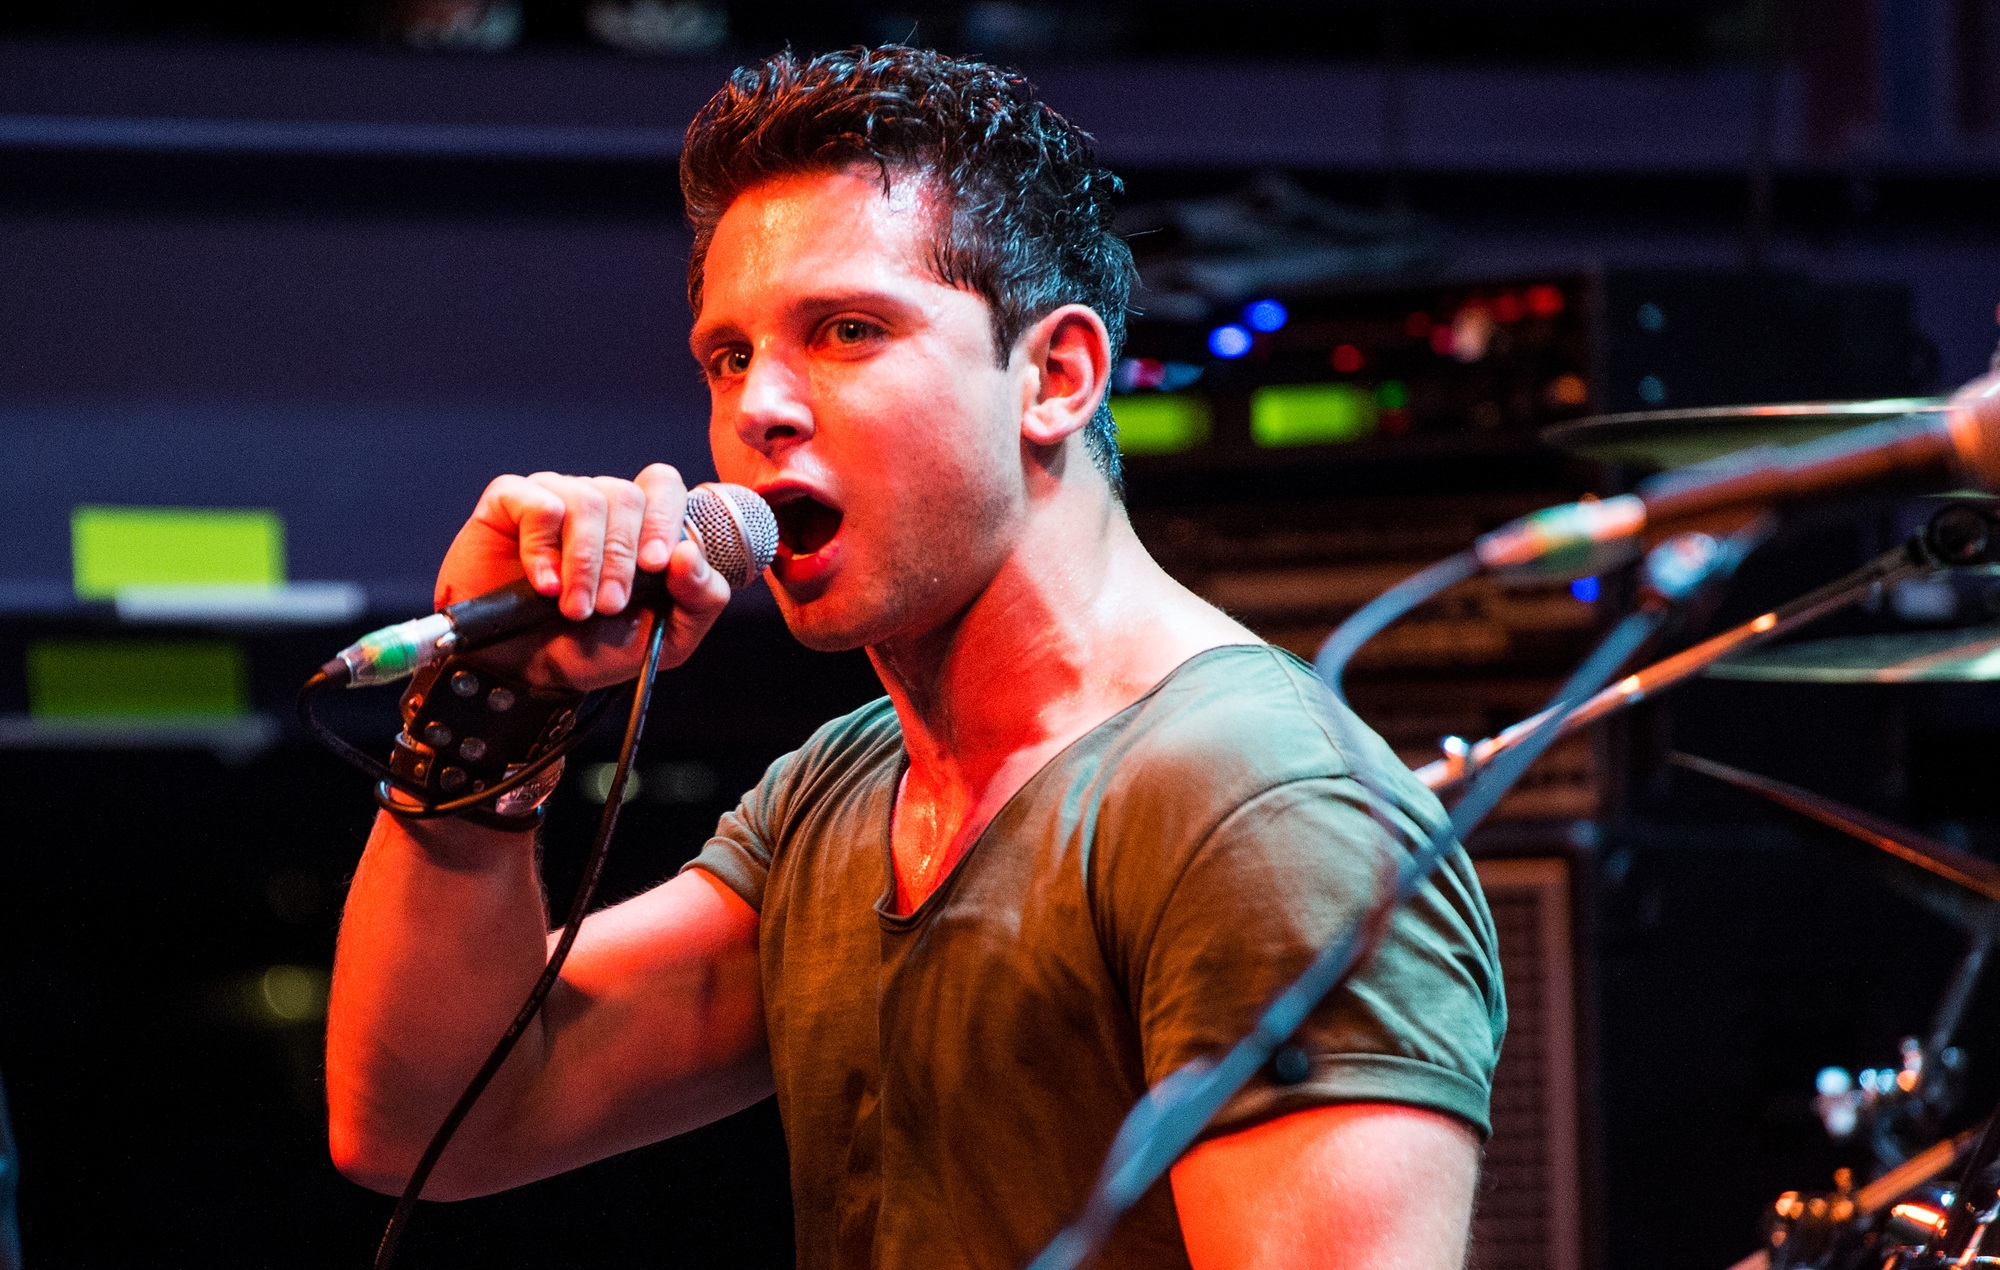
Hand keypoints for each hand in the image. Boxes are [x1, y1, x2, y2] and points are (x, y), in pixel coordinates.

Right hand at [434, 464, 731, 690]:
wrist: (531, 671)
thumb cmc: (598, 647)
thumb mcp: (666, 636)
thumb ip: (700, 598)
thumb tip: (690, 553)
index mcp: (641, 523)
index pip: (663, 485)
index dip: (665, 518)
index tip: (656, 564)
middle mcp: (600, 502)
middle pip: (627, 495)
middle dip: (621, 558)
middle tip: (610, 606)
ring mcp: (554, 496)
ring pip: (586, 501)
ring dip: (584, 563)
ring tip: (574, 607)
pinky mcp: (510, 502)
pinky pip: (537, 505)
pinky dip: (543, 550)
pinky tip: (544, 584)